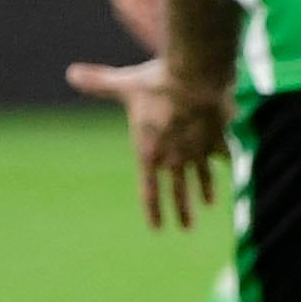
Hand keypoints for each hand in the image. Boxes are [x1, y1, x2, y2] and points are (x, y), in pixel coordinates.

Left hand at [67, 56, 232, 231]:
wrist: (195, 77)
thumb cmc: (156, 83)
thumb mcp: (124, 84)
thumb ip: (98, 82)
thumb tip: (71, 73)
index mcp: (149, 153)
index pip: (149, 190)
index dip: (153, 210)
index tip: (157, 228)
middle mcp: (175, 158)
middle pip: (178, 192)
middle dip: (182, 211)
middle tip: (185, 228)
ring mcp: (198, 151)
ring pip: (203, 178)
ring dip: (205, 192)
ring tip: (208, 204)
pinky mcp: (218, 139)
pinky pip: (223, 155)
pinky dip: (225, 160)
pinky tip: (229, 166)